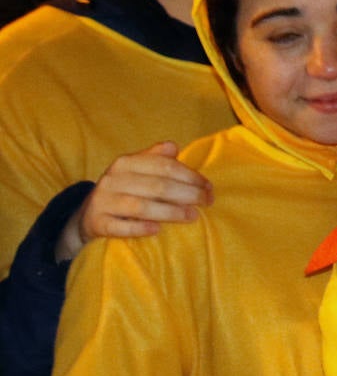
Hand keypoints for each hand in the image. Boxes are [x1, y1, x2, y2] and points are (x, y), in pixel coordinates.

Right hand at [55, 141, 211, 261]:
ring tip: (192, 216)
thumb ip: (155, 159)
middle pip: (157, 186)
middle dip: (187, 194)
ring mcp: (103, 202)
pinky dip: (139, 228)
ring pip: (140, 206)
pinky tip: (157, 230)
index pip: (164, 166)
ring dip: (170, 212)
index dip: (190, 176)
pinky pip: (119, 227)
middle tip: (207, 202)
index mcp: (125, 163)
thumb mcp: (136, 171)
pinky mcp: (97, 223)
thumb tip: (173, 146)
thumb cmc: (123, 191)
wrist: (87, 216)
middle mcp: (112, 179)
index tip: (209, 187)